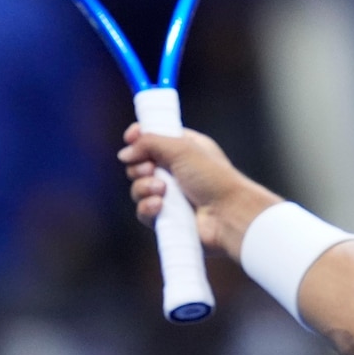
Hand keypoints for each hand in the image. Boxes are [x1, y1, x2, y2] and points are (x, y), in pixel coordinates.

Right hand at [118, 124, 280, 259]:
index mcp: (184, 148)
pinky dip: (148, 207)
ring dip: (144, 187)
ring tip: (162, 190)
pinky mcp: (166, 217)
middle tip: (151, 169)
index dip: (139, 137)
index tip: (131, 137)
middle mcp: (176, 170)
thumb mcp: (182, 148)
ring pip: (138, 188)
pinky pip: (143, 210)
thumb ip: (150, 143)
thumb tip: (125, 153)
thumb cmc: (214, 177)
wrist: (228, 214)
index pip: (153, 138)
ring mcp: (170, 195)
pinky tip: (160, 206)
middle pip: (139, 163)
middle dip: (140, 166)